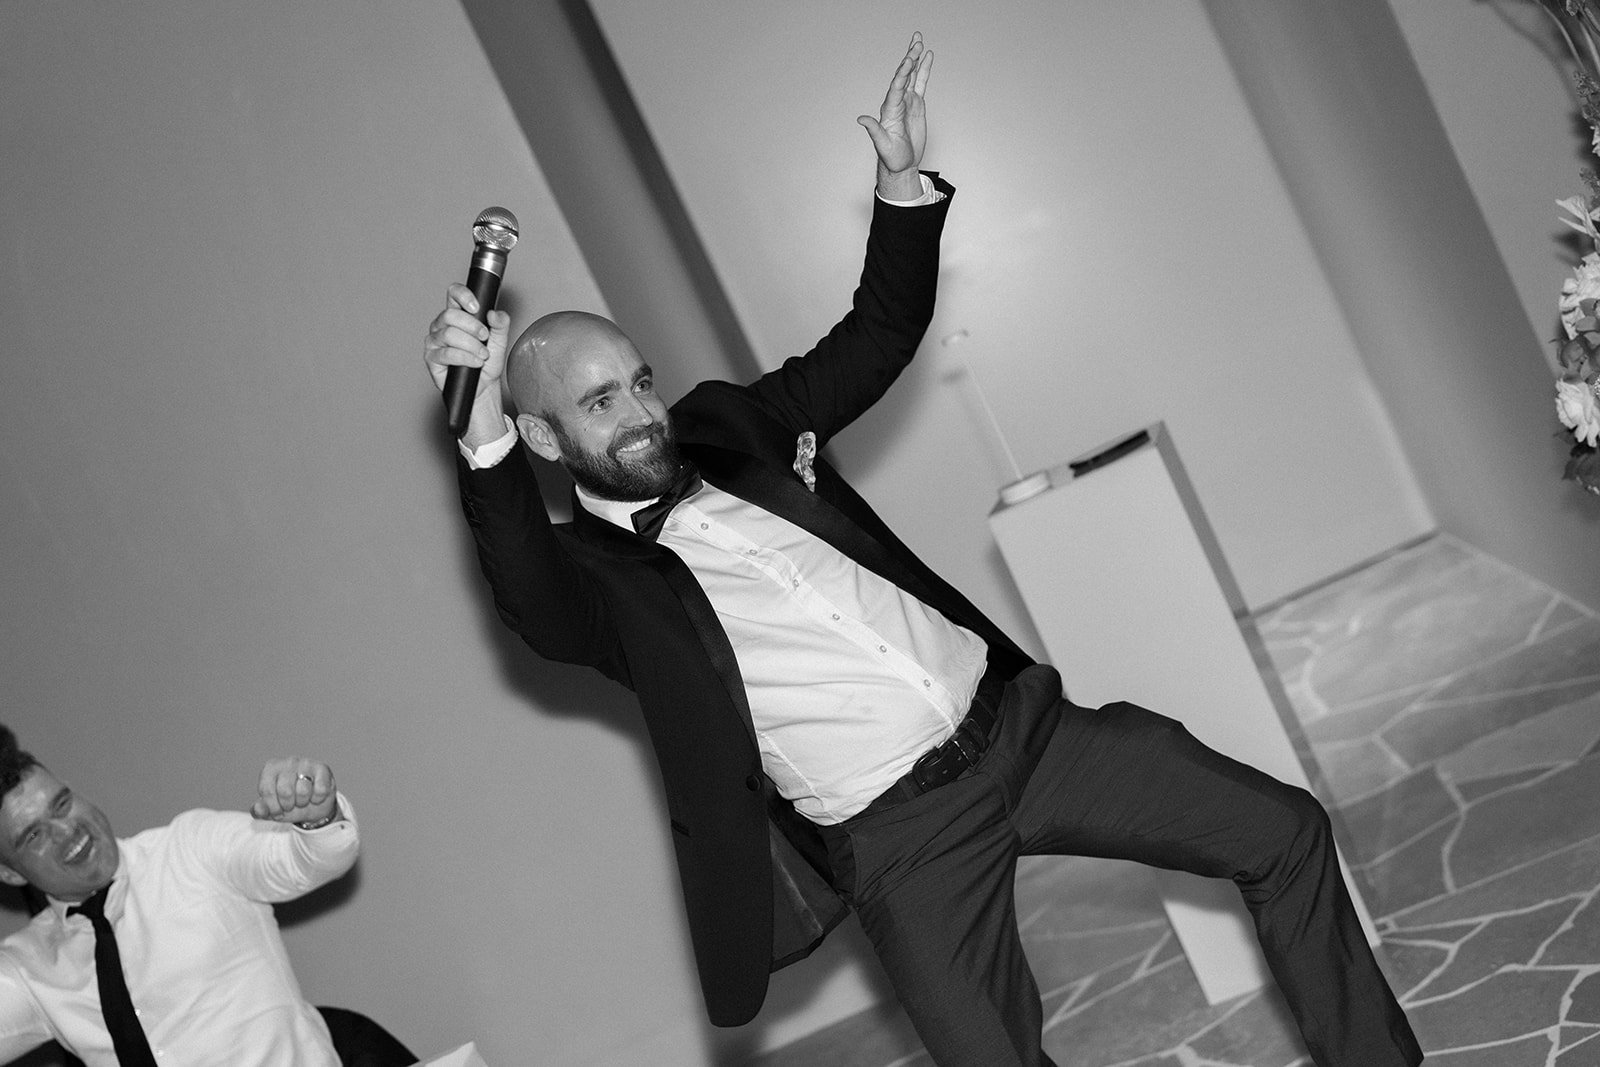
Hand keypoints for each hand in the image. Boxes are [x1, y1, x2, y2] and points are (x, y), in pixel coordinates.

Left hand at [252, 758, 337, 825]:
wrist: (313, 806)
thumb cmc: (289, 803)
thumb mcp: (272, 810)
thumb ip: (260, 811)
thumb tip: (258, 808)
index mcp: (271, 768)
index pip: (267, 791)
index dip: (273, 807)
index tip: (277, 810)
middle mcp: (288, 762)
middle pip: (285, 791)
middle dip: (288, 805)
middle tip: (291, 805)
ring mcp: (306, 763)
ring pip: (303, 791)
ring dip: (303, 802)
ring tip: (302, 799)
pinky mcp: (323, 768)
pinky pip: (320, 790)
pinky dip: (317, 799)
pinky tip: (315, 795)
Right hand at [422, 282, 511, 399]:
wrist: (484, 386)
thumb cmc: (488, 361)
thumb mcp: (500, 340)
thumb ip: (501, 324)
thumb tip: (494, 313)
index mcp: (457, 314)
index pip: (453, 294)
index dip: (463, 296)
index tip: (476, 307)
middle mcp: (442, 325)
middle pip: (450, 315)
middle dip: (472, 326)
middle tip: (485, 337)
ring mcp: (434, 340)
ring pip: (449, 334)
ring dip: (471, 345)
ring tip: (483, 355)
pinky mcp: (431, 357)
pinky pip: (446, 353)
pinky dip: (465, 358)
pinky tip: (476, 363)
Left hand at [858, 32, 932, 198]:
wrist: (901, 165)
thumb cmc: (891, 157)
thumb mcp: (882, 145)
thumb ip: (873, 130)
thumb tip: (860, 119)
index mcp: (889, 109)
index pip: (896, 87)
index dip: (903, 73)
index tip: (909, 60)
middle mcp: (897, 101)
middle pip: (903, 76)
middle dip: (910, 58)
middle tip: (916, 42)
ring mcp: (907, 101)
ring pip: (911, 75)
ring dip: (915, 58)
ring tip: (919, 41)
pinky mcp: (916, 104)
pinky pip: (920, 83)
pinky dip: (924, 70)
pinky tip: (927, 57)